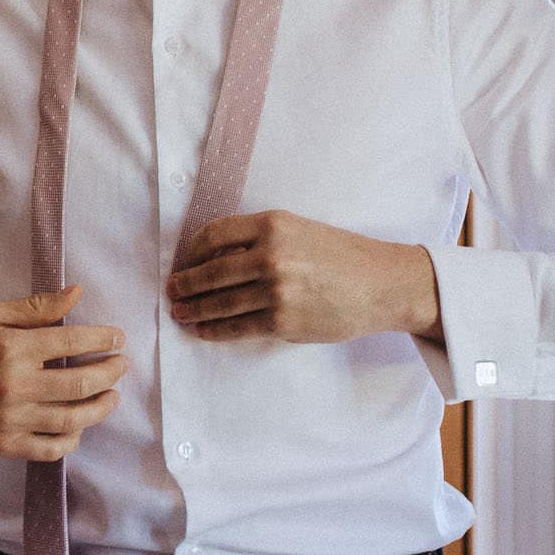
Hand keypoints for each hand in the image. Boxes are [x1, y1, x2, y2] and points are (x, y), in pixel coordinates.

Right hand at [0, 286, 125, 460]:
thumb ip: (35, 308)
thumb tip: (77, 294)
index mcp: (10, 348)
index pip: (71, 343)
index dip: (102, 340)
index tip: (117, 338)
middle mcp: (13, 385)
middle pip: (80, 383)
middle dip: (110, 372)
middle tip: (121, 365)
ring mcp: (8, 419)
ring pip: (72, 419)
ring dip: (100, 407)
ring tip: (111, 396)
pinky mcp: (2, 445)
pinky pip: (51, 449)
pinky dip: (72, 439)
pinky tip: (79, 425)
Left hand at [167, 210, 441, 343]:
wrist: (383, 285)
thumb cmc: (341, 255)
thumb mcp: (298, 230)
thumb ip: (258, 240)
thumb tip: (214, 258)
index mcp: (272, 225)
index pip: (214, 234)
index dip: (193, 249)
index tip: (185, 260)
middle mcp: (270, 255)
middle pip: (211, 271)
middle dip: (185, 283)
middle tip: (172, 290)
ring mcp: (276, 290)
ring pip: (220, 302)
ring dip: (193, 309)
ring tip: (179, 312)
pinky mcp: (283, 321)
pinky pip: (237, 327)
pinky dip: (214, 330)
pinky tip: (202, 330)